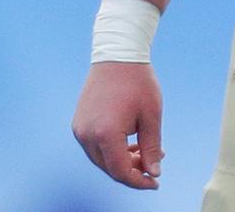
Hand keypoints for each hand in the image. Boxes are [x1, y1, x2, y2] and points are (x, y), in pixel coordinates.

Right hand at [72, 62, 164, 188]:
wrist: (117, 53)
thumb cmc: (138, 82)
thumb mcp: (151, 115)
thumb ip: (151, 147)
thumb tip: (154, 172)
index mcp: (106, 134)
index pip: (121, 171)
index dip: (139, 180)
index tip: (155, 182)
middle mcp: (87, 134)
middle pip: (109, 167)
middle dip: (133, 170)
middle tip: (154, 164)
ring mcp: (80, 128)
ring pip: (101, 158)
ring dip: (122, 160)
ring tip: (145, 151)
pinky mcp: (79, 122)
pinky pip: (95, 145)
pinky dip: (112, 149)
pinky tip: (130, 143)